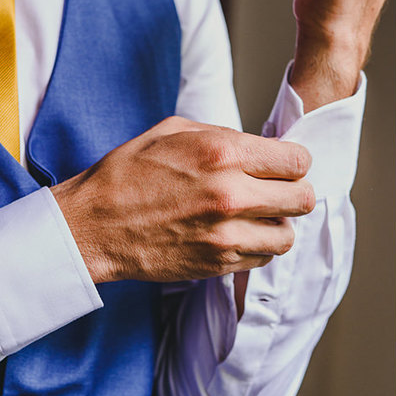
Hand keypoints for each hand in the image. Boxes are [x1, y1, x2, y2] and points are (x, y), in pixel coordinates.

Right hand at [50, 117, 315, 283]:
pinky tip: (231, 235)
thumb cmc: (124, 175)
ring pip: (288, 235)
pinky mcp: (217, 263)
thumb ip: (220, 135)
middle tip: (269, 193)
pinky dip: (253, 248)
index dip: (289, 163)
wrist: (91, 225)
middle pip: (303, 199)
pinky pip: (262, 258)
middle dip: (290, 193)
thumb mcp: (169, 132)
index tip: (276, 167)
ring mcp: (225, 234)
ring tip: (252, 218)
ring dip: (275, 225)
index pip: (297, 160)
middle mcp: (230, 194)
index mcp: (221, 153)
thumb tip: (256, 147)